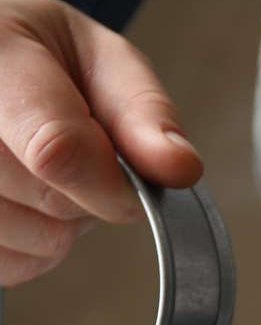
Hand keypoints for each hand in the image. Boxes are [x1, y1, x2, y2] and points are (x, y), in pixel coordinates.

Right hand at [0, 0, 199, 284]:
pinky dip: (31, 246)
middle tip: (75, 154)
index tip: (130, 184)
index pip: (57, 150)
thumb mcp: (100, 60)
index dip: (111, 183)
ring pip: (32, 240)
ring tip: (39, 170)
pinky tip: (18, 199)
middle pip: (50, 202)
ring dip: (59, 222)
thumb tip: (179, 167)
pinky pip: (11, 265)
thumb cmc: (43, 59)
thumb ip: (143, 111)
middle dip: (87, 192)